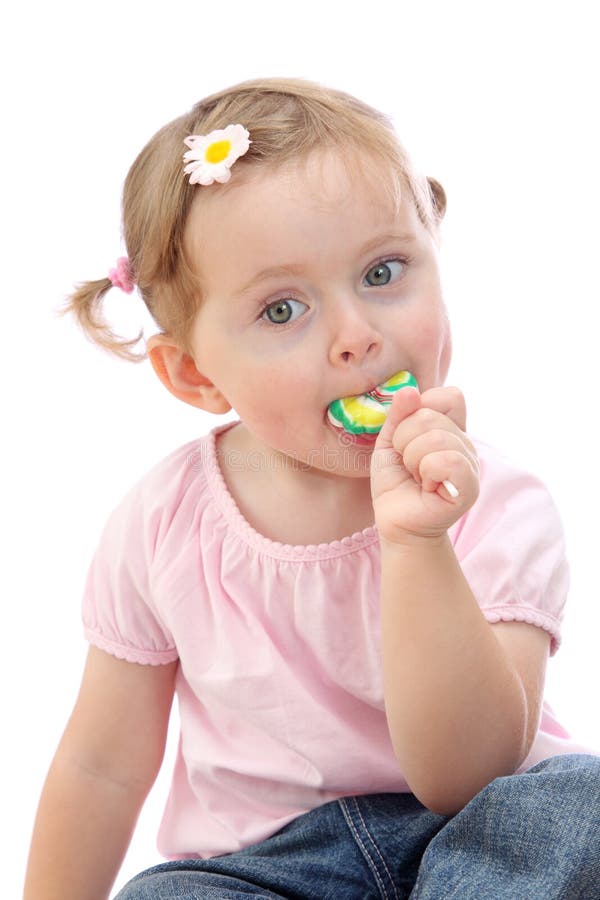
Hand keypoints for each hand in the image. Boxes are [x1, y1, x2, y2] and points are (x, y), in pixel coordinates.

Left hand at [370, 386, 478, 543]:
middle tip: (407, 464)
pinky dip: (427, 471)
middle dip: (404, 441)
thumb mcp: (389, 442)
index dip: (420, 409)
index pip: (449, 395)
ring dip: (412, 459)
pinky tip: (426, 485)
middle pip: (430, 416)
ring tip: (415, 476)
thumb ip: (398, 415)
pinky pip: (449, 461)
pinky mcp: (469, 487)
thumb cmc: (395, 482)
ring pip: (436, 437)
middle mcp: (464, 443)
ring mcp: (470, 464)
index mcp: (450, 428)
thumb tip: (408, 391)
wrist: (396, 521)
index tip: (405, 436)